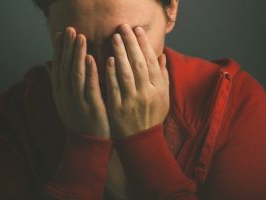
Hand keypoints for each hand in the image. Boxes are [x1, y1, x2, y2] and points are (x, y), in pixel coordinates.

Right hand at [46, 27, 109, 138]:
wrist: (86, 145)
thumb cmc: (78, 120)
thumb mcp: (64, 101)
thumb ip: (57, 82)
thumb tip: (48, 63)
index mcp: (60, 94)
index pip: (57, 68)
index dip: (59, 50)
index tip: (60, 33)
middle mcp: (65, 96)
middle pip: (65, 68)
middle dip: (68, 48)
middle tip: (71, 30)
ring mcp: (78, 102)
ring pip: (75, 75)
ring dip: (77, 55)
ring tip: (81, 38)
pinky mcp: (92, 107)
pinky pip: (90, 87)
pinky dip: (90, 72)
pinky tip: (91, 58)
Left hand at [105, 24, 169, 138]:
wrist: (141, 140)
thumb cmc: (152, 116)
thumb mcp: (164, 98)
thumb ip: (163, 77)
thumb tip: (161, 56)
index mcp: (158, 90)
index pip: (151, 62)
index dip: (144, 45)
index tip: (137, 30)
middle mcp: (146, 94)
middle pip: (139, 64)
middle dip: (131, 44)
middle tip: (123, 27)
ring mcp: (132, 101)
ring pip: (126, 74)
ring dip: (120, 54)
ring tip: (115, 38)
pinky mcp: (118, 108)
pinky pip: (114, 88)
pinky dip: (111, 73)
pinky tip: (108, 60)